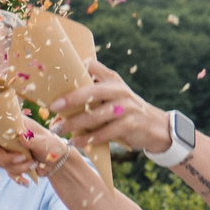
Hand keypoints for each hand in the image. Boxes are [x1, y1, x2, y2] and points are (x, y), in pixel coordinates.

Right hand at [0, 112, 72, 182]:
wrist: (57, 162)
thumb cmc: (52, 145)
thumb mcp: (45, 141)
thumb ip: (33, 139)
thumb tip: (21, 136)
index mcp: (14, 125)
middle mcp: (8, 138)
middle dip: (7, 157)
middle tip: (23, 159)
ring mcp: (8, 151)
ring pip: (1, 162)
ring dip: (17, 167)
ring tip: (34, 164)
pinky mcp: (12, 164)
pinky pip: (8, 172)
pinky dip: (17, 177)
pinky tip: (26, 181)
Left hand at [52, 61, 170, 158]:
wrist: (156, 126)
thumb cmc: (123, 112)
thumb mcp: (112, 98)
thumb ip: (89, 101)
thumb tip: (57, 116)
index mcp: (112, 79)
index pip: (92, 66)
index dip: (76, 69)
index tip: (58, 78)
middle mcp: (119, 90)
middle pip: (92, 91)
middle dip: (71, 99)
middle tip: (53, 107)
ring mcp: (126, 106)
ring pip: (96, 115)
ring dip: (75, 124)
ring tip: (59, 130)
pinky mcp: (130, 124)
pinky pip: (106, 132)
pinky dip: (89, 138)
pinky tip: (77, 142)